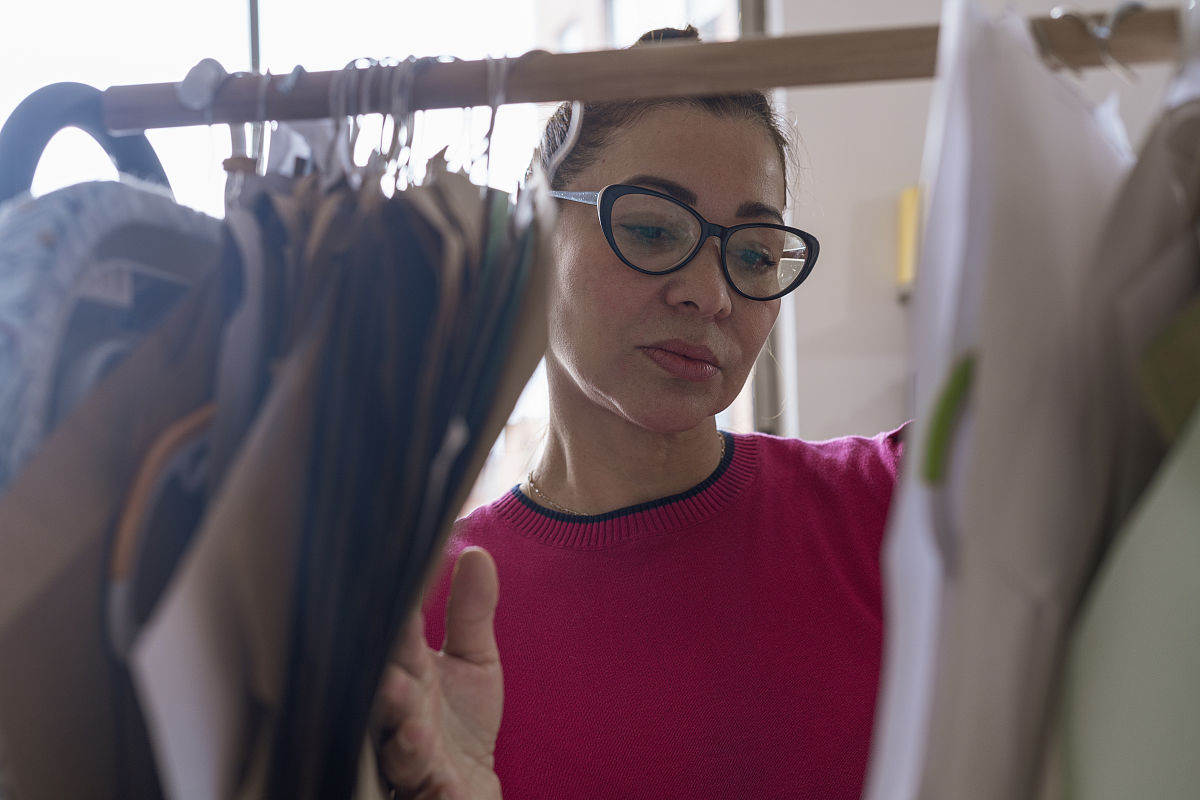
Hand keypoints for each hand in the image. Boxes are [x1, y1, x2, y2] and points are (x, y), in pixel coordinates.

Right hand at [372, 547, 502, 799]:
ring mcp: (402, 747)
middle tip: (382, 648)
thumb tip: (478, 553)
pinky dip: (412, 755)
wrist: (465, 787)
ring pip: (387, 732)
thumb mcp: (474, 661)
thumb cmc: (461, 723)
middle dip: (382, 665)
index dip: (394, 609)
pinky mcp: (420, 782)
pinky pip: (413, 773)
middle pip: (380, 683)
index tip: (390, 574)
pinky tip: (417, 736)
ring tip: (402, 700)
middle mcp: (395, 708)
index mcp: (405, 670)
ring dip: (394, 717)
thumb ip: (472, 611)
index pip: (395, 633)